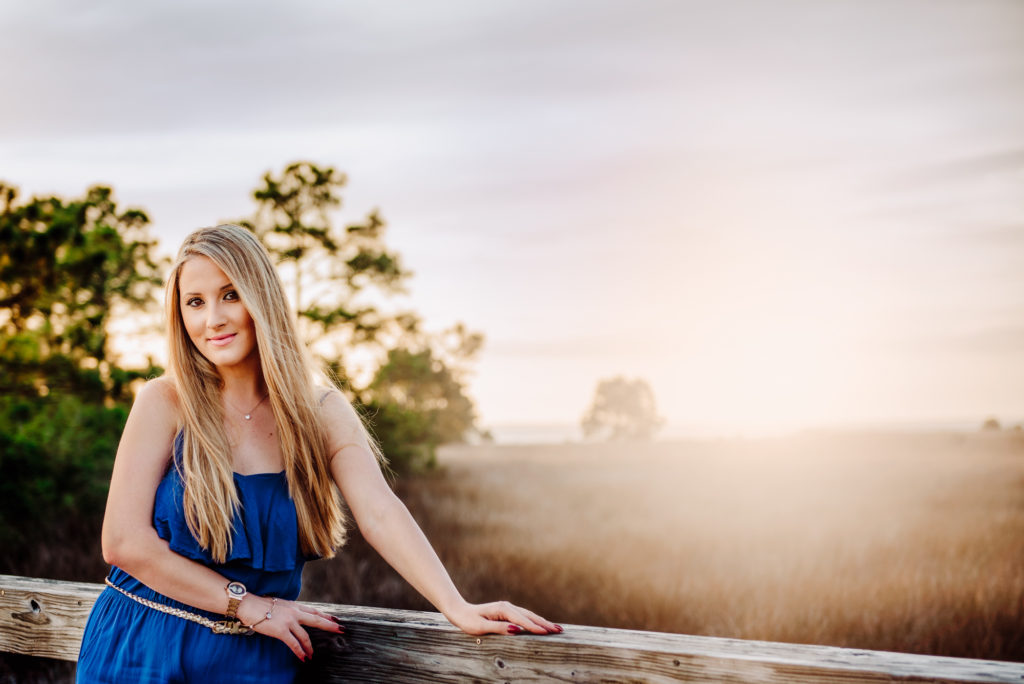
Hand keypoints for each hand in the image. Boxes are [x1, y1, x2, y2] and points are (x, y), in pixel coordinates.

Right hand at [236, 594, 344, 660]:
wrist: (250, 605)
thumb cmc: (262, 605)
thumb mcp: (280, 604)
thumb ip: (290, 610)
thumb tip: (296, 616)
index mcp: (295, 606)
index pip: (314, 611)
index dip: (326, 615)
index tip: (335, 619)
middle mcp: (295, 612)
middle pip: (317, 620)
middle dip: (330, 625)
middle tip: (341, 629)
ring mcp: (289, 621)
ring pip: (305, 636)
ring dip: (310, 647)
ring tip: (313, 655)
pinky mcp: (281, 631)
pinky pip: (294, 644)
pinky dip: (300, 652)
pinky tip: (304, 658)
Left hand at [444, 599, 562, 635]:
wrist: (459, 611)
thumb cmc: (468, 621)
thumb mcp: (481, 627)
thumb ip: (499, 628)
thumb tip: (517, 630)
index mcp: (503, 609)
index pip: (522, 620)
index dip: (535, 627)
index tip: (547, 632)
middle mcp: (507, 607)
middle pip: (530, 616)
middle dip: (544, 623)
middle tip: (559, 630)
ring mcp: (508, 608)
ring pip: (529, 615)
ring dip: (542, 621)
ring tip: (555, 628)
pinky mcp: (507, 612)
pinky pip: (524, 616)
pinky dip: (535, 620)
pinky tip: (541, 624)